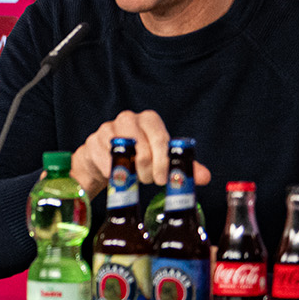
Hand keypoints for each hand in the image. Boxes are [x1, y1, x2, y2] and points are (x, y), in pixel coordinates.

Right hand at [71, 109, 208, 196]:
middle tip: (149, 180)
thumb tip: (205, 177)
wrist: (104, 161)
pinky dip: (113, 172)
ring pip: (123, 152)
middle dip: (148, 170)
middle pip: (142, 148)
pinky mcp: (92, 141)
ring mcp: (108, 128)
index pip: (160, 138)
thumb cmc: (138, 158)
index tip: (162, 178)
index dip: (163, 161)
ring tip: (135, 179)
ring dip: (131, 172)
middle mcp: (128, 119)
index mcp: (149, 120)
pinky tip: (117, 177)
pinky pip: (105, 160)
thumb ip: (183, 168)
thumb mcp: (161, 161)